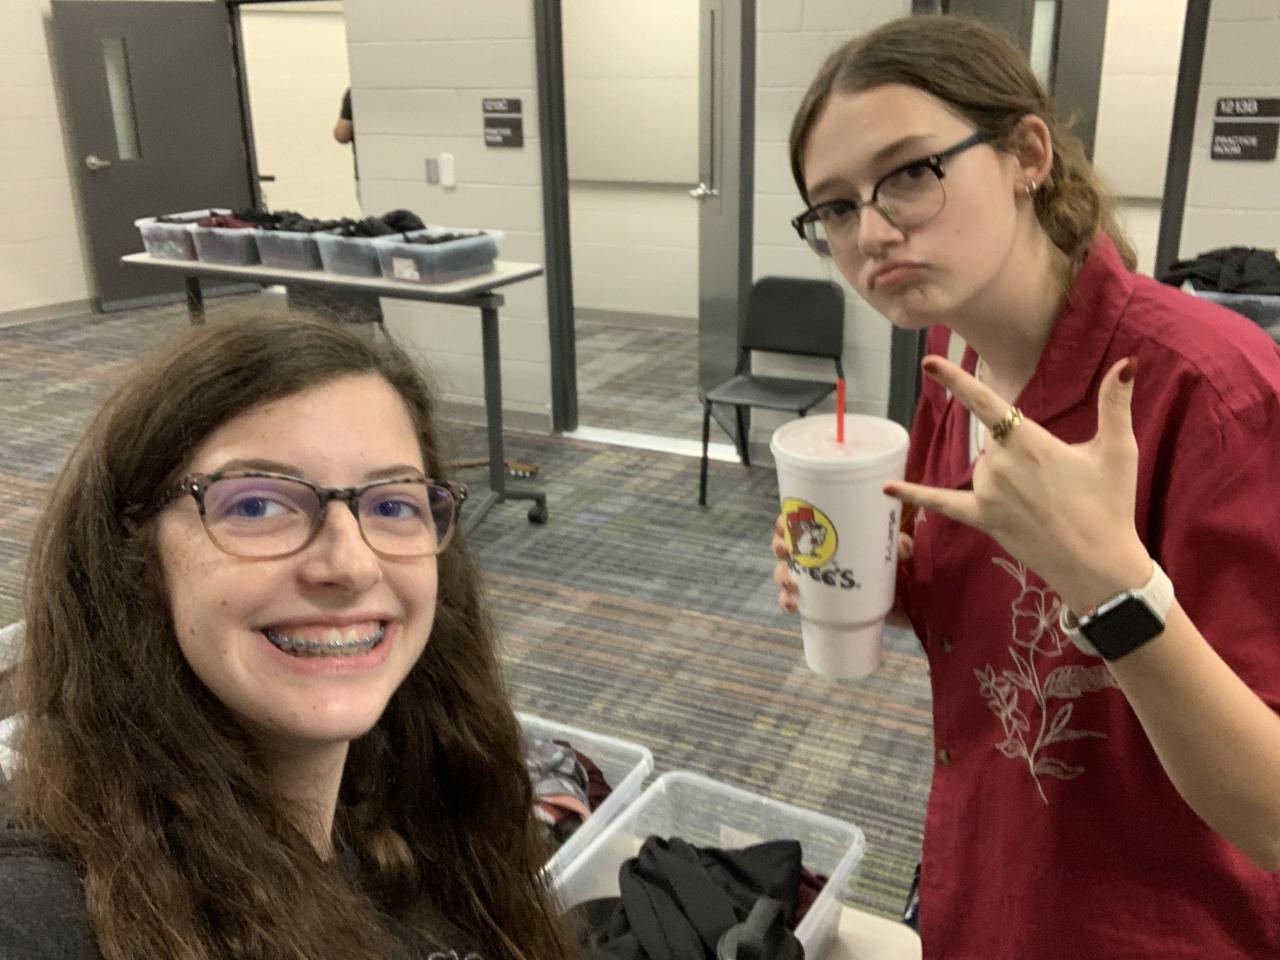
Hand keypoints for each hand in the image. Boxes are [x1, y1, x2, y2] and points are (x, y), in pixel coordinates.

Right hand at [772, 514, 912, 613]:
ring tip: (791, 585)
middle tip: (785, 551)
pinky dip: (787, 602)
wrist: (904, 600)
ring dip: (782, 576)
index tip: (784, 525)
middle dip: (779, 546)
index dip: (786, 521)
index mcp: (832, 533)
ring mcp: (817, 578)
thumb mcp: (898, 550)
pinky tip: (792, 605)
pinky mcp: (819, 601)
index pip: (801, 521)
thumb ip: (900, 546)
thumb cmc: (898, 567)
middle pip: (787, 544)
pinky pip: (794, 600)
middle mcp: (820, 554)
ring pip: (786, 572)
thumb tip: (901, 546)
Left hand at [883, 355, 1150, 613]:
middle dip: (1019, 450)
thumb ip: (1115, 404)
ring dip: (1005, 474)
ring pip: (983, 467)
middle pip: (994, 441)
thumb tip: (1128, 363)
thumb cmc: (1111, 506)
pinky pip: (943, 504)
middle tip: (1056, 481)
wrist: (1100, 567)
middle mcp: (1001, 466)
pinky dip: (916, 496)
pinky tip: (886, 489)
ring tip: (1044, 501)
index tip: (928, 362)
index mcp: (1031, 443)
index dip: (956, 381)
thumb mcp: (1118, 452)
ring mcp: (988, 494)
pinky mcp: (982, 519)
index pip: (986, 403)